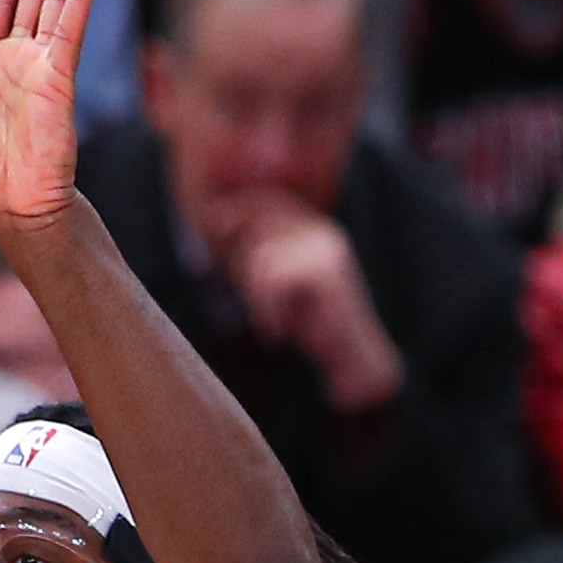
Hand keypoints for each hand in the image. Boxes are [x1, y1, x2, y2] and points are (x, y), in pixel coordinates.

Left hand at [226, 208, 404, 410]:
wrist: (351, 361)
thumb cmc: (310, 327)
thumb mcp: (274, 283)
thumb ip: (254, 256)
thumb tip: (216, 228)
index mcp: (314, 228)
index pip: (268, 201)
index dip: (236, 209)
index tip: (210, 229)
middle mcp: (322, 231)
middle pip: (260, 224)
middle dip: (241, 259)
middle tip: (246, 295)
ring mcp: (327, 248)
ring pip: (261, 255)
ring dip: (255, 295)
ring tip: (269, 322)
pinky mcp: (327, 270)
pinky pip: (272, 278)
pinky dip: (266, 310)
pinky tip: (277, 332)